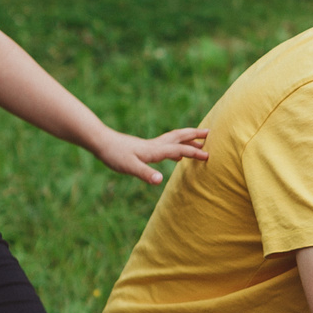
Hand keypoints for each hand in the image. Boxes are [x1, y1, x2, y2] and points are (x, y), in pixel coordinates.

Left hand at [93, 126, 210, 183]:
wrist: (101, 142)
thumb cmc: (114, 155)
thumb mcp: (129, 167)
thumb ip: (145, 173)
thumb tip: (159, 180)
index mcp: (155, 150)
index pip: (180, 150)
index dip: (195, 152)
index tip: (209, 156)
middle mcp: (156, 145)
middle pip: (180, 137)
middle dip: (195, 135)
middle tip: (210, 132)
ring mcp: (151, 146)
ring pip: (174, 139)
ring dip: (188, 138)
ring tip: (199, 140)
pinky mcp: (145, 148)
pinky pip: (167, 145)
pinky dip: (176, 147)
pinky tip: (176, 156)